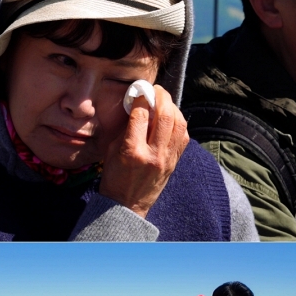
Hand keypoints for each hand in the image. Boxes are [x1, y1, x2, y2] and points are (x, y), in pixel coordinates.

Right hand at [99, 86, 188, 218]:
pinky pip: (184, 137)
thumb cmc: (114, 176)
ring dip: (173, 108)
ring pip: (179, 125)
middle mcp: (153, 154)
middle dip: (162, 97)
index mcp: (132, 151)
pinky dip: (179, 123)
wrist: (127, 205)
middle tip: (156, 90)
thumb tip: (138, 104)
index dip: (142, 98)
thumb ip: (125, 127)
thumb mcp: (111, 150)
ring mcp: (167, 159)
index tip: (140, 90)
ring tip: (165, 101)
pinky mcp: (175, 163)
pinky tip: (172, 118)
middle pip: (165, 116)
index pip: (141, 115)